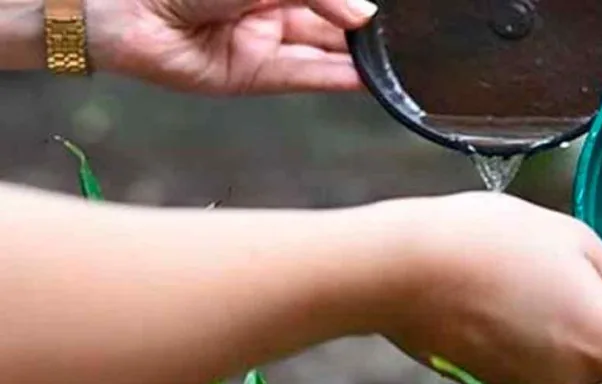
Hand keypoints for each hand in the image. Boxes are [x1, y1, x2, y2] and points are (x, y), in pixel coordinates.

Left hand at [87, 0, 377, 93]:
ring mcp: (263, 42)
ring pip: (321, 51)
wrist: (125, 11)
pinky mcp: (255, 75)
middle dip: (360, 30)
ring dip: (356, 58)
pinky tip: (367, 78)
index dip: (352, 4)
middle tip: (397, 38)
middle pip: (327, 21)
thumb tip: (362, 15)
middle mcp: (269, 9)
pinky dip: (336, 79)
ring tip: (393, 61)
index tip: (384, 14)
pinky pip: (304, 76)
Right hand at [384, 192, 601, 383]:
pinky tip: (492, 304)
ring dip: (557, 331)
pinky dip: (524, 343)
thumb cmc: (493, 241)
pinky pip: (531, 369)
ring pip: (567, 364)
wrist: (401, 270)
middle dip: (598, 327)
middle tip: (558, 273)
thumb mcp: (576, 242)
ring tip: (515, 280)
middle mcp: (572, 382)